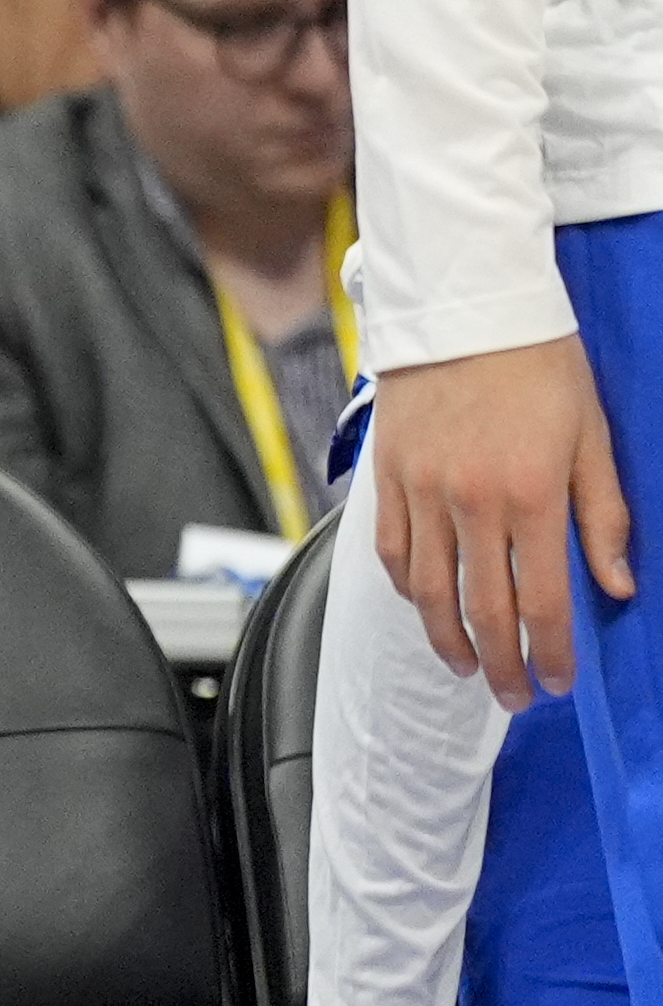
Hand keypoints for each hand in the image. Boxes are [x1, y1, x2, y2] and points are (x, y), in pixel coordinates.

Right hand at [371, 339, 634, 705]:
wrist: (466, 309)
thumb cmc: (540, 364)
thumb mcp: (593, 436)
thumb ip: (603, 515)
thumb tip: (616, 584)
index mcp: (530, 493)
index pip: (541, 599)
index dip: (551, 650)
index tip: (558, 682)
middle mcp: (471, 504)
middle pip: (482, 610)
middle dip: (503, 664)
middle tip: (518, 697)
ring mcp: (423, 495)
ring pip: (429, 594)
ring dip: (450, 642)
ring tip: (470, 668)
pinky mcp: (390, 482)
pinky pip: (394, 555)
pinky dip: (411, 592)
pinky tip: (429, 609)